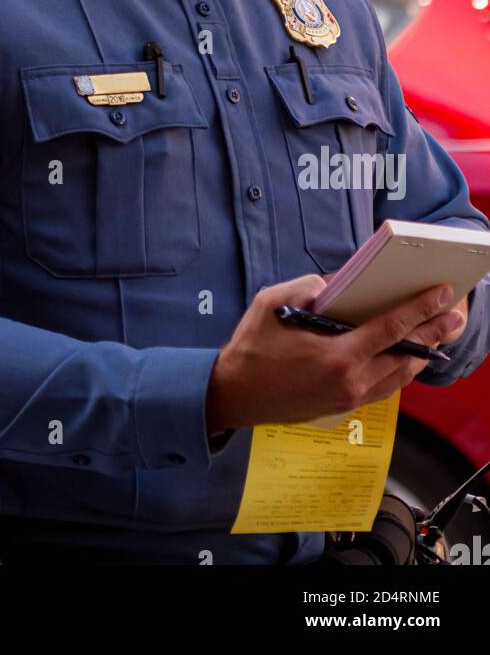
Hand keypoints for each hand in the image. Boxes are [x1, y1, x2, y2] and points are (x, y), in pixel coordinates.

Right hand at [206, 276, 465, 431]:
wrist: (234, 394)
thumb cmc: (251, 347)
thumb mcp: (273, 303)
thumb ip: (309, 287)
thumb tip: (337, 284)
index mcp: (336, 355)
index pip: (390, 328)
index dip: (420, 309)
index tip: (441, 294)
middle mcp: (350, 381)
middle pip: (406, 355)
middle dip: (434, 332)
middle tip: (455, 314)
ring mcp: (349, 398)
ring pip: (400, 376)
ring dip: (423, 353)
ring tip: (439, 333)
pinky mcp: (343, 406)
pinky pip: (385, 388)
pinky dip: (402, 370)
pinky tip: (407, 357)